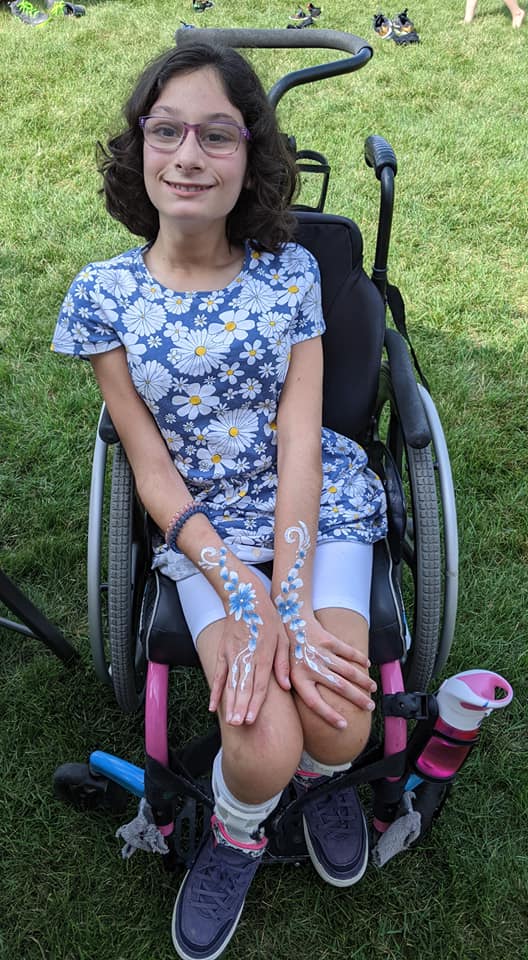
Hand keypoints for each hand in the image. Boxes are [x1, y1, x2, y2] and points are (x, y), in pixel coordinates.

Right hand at [208, 573, 289, 726]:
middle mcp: (247, 657)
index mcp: (264, 654)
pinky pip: (219, 675)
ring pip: (231, 683)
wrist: (246, 599)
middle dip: (241, 707)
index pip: (260, 683)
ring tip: (230, 721)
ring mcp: (232, 655)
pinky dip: (216, 691)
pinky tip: (213, 706)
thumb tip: (286, 685)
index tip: (251, 718)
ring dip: (230, 703)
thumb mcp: (283, 638)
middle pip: (244, 686)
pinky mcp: (223, 652)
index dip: (255, 702)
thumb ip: (283, 663)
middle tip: (239, 724)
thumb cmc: (269, 619)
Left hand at [288, 614, 375, 728]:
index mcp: (298, 678)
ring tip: (373, 688)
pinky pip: (348, 652)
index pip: (315, 702)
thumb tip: (286, 688)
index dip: (329, 715)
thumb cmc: (287, 646)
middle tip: (370, 707)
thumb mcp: (279, 665)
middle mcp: (311, 666)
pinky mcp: (329, 640)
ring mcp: (321, 652)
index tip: (344, 725)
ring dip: (363, 680)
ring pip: (347, 670)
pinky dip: (359, 659)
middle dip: (357, 699)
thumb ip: (283, 676)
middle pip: (338, 687)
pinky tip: (368, 665)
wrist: (290, 618)